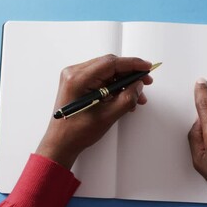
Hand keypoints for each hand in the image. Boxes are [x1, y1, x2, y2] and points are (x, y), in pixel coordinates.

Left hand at [36, 54, 152, 168]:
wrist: (60, 143)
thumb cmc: (76, 132)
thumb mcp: (107, 116)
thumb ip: (126, 99)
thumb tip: (138, 86)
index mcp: (78, 79)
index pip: (111, 63)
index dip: (132, 64)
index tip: (146, 67)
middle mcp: (74, 74)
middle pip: (109, 66)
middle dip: (129, 74)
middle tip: (144, 82)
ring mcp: (75, 78)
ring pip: (107, 72)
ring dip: (123, 82)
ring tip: (136, 96)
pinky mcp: (78, 83)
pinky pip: (101, 79)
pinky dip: (114, 87)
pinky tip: (124, 97)